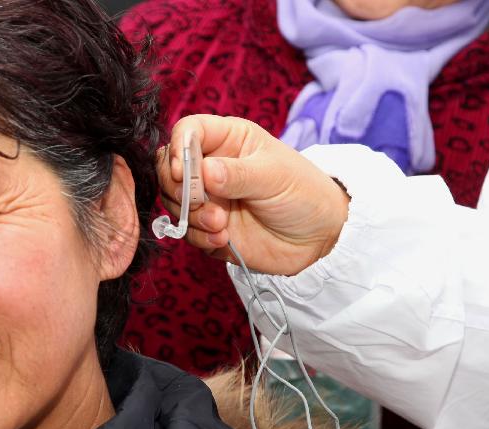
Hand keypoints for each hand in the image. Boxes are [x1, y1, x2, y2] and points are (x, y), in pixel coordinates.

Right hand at [157, 114, 349, 275]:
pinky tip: (224, 239)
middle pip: (169, 168)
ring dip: (191, 216)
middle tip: (200, 202)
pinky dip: (200, 237)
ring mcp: (208, 198)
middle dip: (179, 188)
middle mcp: (211, 166)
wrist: (319, 237)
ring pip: (173, 202)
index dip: (178, 148)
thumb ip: (237, 174)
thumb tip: (204, 171)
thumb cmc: (303, 193)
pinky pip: (187, 232)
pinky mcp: (208, 227)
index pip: (187, 131)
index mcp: (228, 140)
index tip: (183, 172)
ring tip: (221, 224)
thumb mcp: (274, 176)